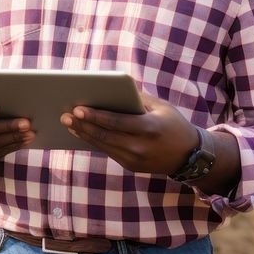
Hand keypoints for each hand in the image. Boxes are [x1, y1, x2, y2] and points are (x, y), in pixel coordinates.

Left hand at [59, 90, 197, 173]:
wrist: (189, 156)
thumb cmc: (173, 123)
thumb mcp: (160, 106)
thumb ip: (137, 98)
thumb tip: (113, 87)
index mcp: (148, 128)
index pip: (116, 122)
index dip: (95, 116)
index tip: (78, 108)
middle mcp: (140, 146)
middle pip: (105, 136)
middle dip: (82, 126)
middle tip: (64, 115)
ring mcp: (135, 159)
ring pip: (103, 146)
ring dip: (84, 134)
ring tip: (68, 123)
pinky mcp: (131, 166)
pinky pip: (109, 151)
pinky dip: (94, 142)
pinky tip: (82, 132)